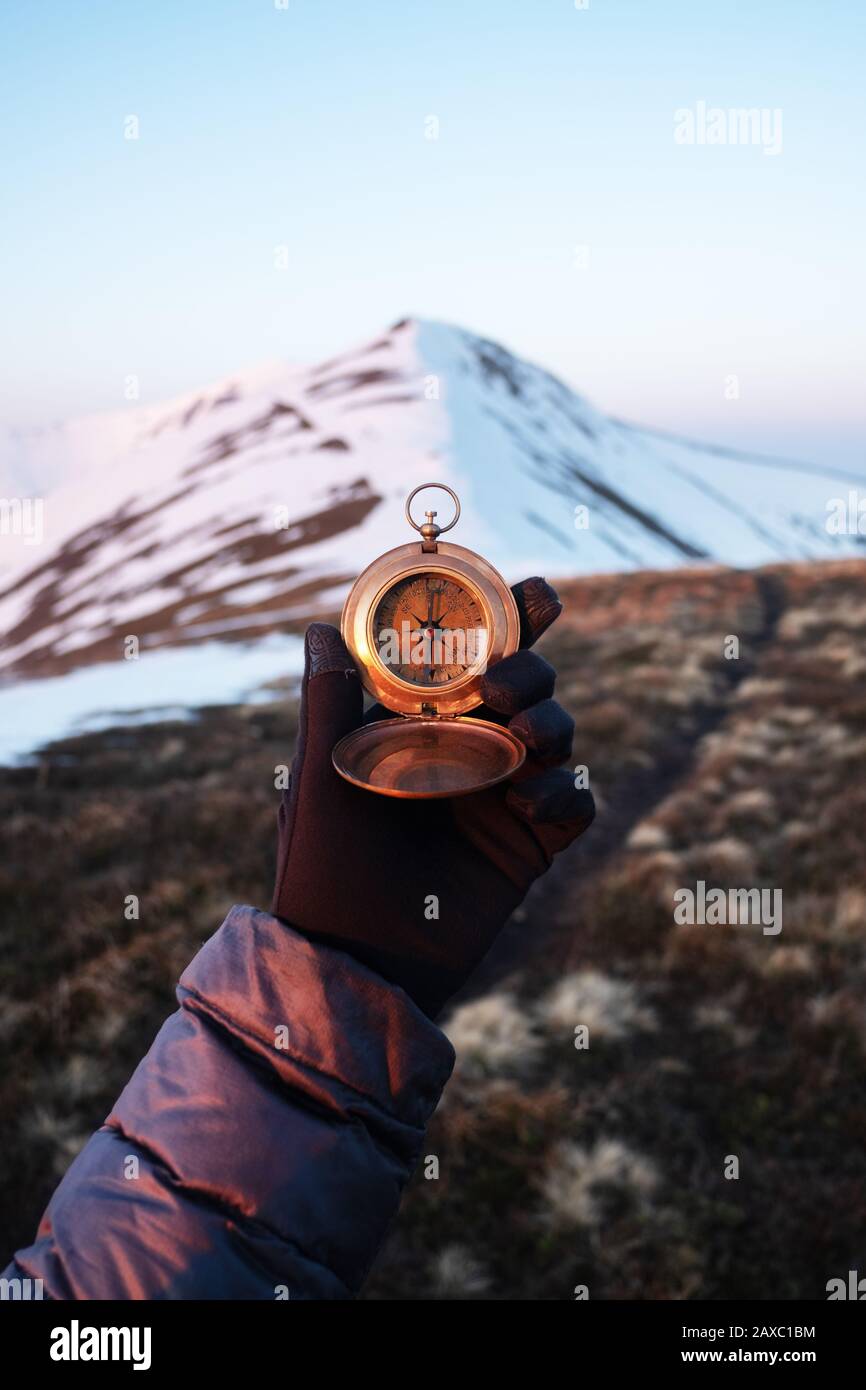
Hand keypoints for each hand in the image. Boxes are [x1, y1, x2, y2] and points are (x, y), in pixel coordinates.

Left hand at [272, 578, 593, 1017]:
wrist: (356, 964)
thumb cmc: (322, 871)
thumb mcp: (319, 781)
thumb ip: (327, 705)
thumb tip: (319, 624)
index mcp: (417, 728)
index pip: (468, 661)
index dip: (507, 621)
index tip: (533, 592)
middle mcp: (464, 755)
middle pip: (526, 688)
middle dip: (532, 671)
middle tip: (503, 688)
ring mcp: (500, 800)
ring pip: (557, 737)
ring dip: (553, 726)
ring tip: (523, 744)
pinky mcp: (527, 848)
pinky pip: (574, 805)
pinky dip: (568, 794)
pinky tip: (530, 805)